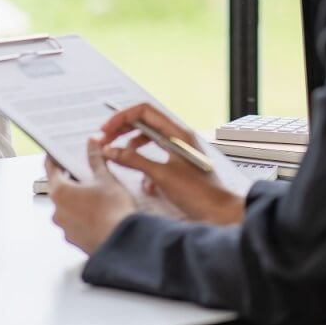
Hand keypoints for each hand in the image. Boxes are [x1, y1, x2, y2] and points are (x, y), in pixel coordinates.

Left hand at [46, 138, 135, 253]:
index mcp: (60, 192)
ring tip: (98, 195)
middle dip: (72, 180)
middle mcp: (57, 211)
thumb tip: (92, 143)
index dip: (55, 158)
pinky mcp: (75, 240)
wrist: (124, 243)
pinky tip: (100, 213)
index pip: (50, 168)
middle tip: (87, 173)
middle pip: (59, 188)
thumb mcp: (106, 178)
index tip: (58, 153)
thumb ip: (96, 159)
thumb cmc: (113, 212)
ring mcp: (65, 228)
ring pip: (68, 207)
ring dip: (78, 200)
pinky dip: (84, 215)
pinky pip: (75, 222)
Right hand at [101, 103, 244, 224]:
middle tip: (106, 141)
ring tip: (119, 158)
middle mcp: (177, 138)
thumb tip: (111, 150)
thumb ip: (134, 160)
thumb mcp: (161, 175)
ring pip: (148, 142)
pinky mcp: (177, 167)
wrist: (220, 213)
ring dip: (131, 149)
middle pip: (144, 124)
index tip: (106, 129)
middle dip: (123, 131)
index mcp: (177, 133)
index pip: (144, 111)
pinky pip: (155, 159)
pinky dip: (144, 167)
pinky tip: (144, 182)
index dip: (122, 117)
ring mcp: (177, 152)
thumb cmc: (200, 193)